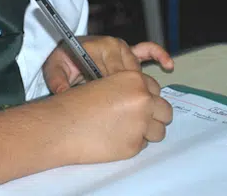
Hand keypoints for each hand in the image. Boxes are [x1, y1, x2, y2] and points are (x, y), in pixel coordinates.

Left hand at [43, 36, 173, 94]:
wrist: (64, 49)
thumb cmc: (61, 59)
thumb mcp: (54, 68)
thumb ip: (58, 80)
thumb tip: (65, 93)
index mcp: (100, 47)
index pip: (116, 72)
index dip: (115, 90)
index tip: (113, 104)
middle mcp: (115, 46)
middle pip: (130, 74)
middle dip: (126, 92)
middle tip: (123, 108)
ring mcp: (124, 48)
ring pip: (139, 71)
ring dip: (140, 86)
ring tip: (143, 101)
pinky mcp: (129, 51)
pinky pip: (148, 50)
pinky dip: (160, 56)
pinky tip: (169, 66)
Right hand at [51, 70, 172, 164]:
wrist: (61, 125)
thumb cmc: (77, 102)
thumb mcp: (106, 83)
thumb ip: (129, 89)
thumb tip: (145, 98)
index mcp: (135, 80)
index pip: (155, 89)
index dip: (147, 97)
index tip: (138, 103)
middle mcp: (143, 100)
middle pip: (165, 111)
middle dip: (155, 115)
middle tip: (138, 119)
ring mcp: (140, 124)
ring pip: (159, 131)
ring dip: (147, 131)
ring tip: (127, 130)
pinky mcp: (134, 145)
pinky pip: (143, 145)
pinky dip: (133, 143)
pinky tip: (115, 139)